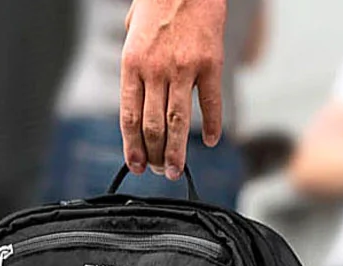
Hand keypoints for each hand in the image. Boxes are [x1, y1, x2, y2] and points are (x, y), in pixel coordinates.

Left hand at [121, 0, 227, 179]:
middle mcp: (156, 70)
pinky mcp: (210, 64)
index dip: (133, 148)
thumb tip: (137, 102)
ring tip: (176, 171)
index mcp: (132, 63)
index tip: (136, 167)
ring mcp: (184, 68)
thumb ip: (135, 68)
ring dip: (177, 152)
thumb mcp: (133, 33)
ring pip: (178, 123)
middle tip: (161, 171)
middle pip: (153, 127)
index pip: (130, 118)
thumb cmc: (157, 2)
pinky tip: (212, 142)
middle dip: (156, 156)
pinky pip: (211, 104)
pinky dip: (213, 126)